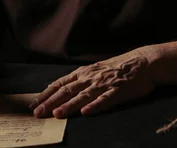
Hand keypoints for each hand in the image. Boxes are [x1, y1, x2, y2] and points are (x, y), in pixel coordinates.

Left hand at [30, 49, 154, 117]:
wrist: (142, 62)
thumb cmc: (116, 68)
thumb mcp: (94, 70)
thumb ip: (79, 80)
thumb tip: (60, 90)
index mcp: (83, 73)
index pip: (59, 84)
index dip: (46, 94)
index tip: (34, 104)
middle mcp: (90, 77)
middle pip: (66, 91)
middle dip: (50, 103)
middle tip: (38, 113)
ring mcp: (103, 84)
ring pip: (82, 96)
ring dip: (69, 106)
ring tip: (56, 115)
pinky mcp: (118, 91)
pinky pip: (105, 99)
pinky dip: (95, 106)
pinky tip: (86, 113)